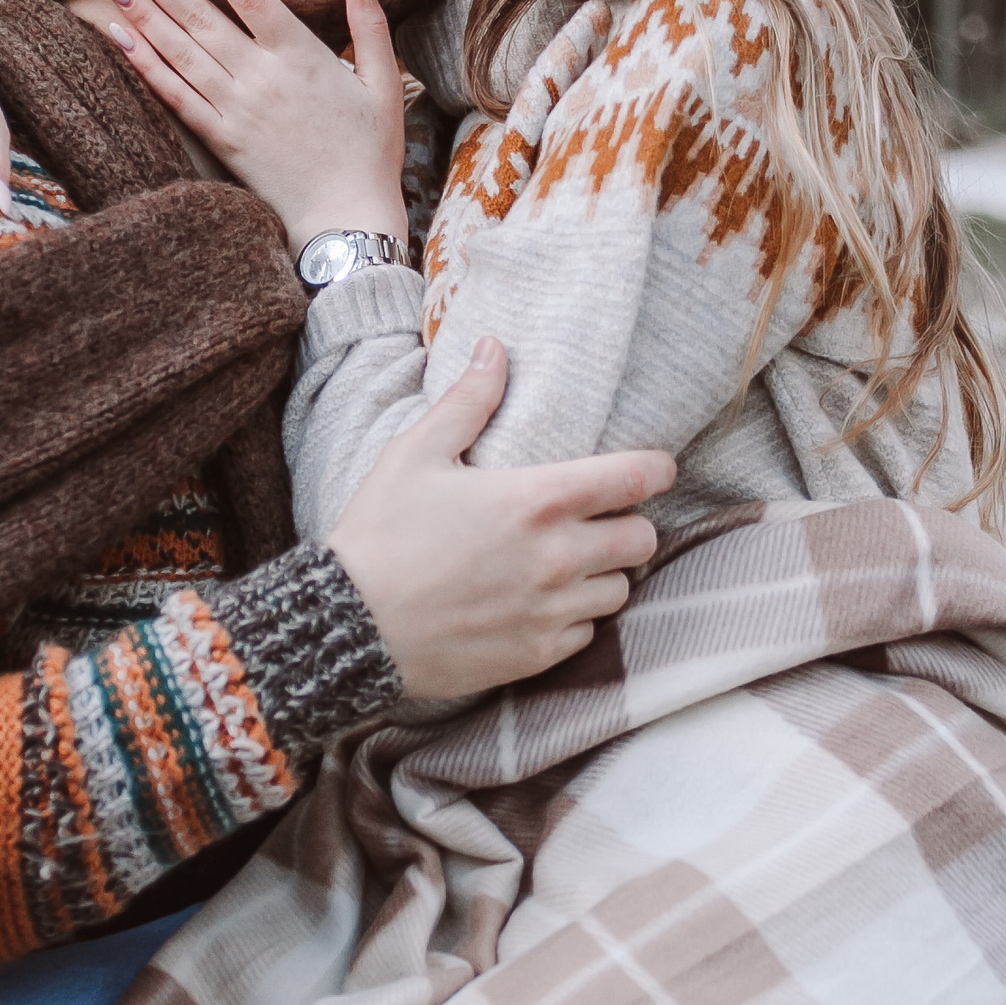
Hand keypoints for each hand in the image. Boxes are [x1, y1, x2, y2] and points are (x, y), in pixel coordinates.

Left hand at [98, 0, 408, 250]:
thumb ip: (369, 21)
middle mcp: (260, 77)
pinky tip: (120, 38)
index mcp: (300, 55)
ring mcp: (235, 109)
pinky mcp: (220, 140)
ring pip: (179, 52)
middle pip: (198, 17)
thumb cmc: (371, 152)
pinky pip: (175, 95)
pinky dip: (145, 64)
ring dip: (142, 13)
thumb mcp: (383, 82)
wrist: (347, 221)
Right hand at [328, 339, 673, 699]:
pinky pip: (587, 633)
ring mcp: (550, 611)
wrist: (348, 626)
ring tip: (571, 562)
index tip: (656, 468)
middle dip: (629, 523)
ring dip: (604, 573)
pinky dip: (576, 616)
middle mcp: (556, 558)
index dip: (657, 469)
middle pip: (642, 539)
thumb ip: (467, 402)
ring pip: (620, 590)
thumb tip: (495, 349)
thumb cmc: (380, 534)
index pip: (634, 479)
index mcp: (535, 500)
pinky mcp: (536, 655)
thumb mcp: (415, 453)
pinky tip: (543, 602)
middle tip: (601, 518)